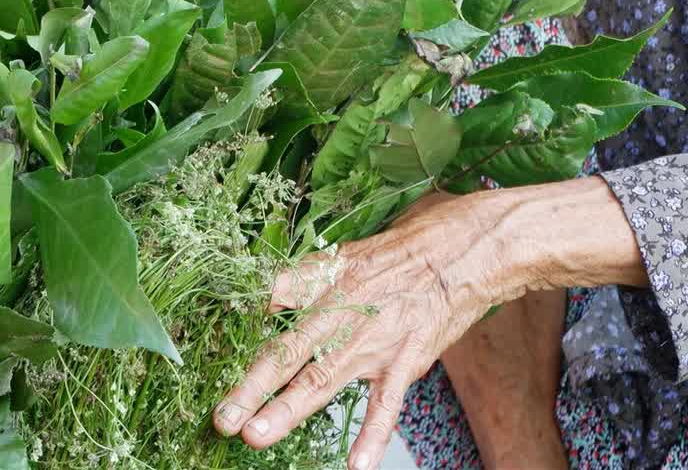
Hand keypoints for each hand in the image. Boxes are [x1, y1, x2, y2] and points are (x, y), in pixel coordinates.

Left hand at [215, 191, 514, 469]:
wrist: (477, 247)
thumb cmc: (420, 239)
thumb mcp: (359, 245)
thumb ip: (316, 273)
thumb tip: (275, 290)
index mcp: (331, 274)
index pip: (275, 291)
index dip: (242, 311)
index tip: (210, 331)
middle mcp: (346, 307)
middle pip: (289, 350)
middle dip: (252, 385)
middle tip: (223, 416)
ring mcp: (376, 337)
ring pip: (324, 379)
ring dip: (288, 410)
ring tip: (256, 435)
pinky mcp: (408, 359)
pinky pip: (386, 404)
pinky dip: (371, 436)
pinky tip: (354, 465)